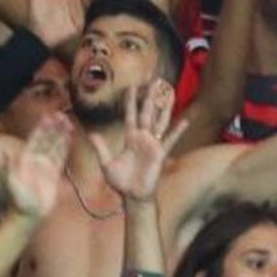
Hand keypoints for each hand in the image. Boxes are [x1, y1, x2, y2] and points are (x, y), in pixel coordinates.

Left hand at [3, 118, 72, 216]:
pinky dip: (64, 146)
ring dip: (60, 134)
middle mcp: (36, 159)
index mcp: (25, 159)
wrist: (28, 214)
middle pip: (46, 139)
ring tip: (66, 122)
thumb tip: (3, 153)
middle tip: (60, 115)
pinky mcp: (54, 173)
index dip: (41, 128)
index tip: (48, 117)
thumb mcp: (10, 183)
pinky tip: (68, 137)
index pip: (35, 139)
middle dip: (52, 127)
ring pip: (54, 145)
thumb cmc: (18, 200)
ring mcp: (45, 166)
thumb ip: (9, 168)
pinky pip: (60, 157)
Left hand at [91, 79, 175, 198]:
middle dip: (150, 97)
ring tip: (170, 93)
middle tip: (154, 81)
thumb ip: (101, 148)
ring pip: (160, 121)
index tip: (131, 87)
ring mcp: (153, 144)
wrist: (133, 196)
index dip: (130, 101)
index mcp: (130, 137)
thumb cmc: (121, 181)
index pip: (130, 115)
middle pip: (147, 112)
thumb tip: (91, 133)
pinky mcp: (160, 154)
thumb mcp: (106, 163)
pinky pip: (170, 140)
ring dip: (165, 107)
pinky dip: (177, 131)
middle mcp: (143, 137)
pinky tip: (185, 121)